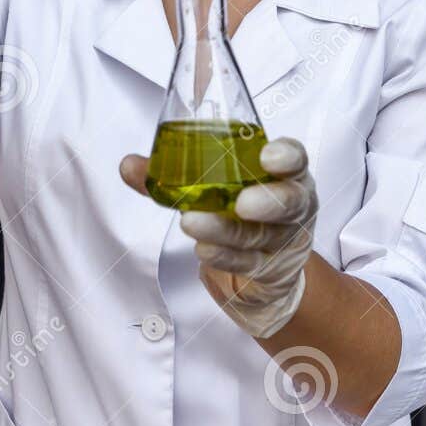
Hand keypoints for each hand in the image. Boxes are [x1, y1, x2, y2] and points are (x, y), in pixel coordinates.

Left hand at [120, 137, 317, 338]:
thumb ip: (172, 173)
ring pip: (258, 235)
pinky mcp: (268, 269)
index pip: (295, 160)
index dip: (286, 156)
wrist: (262, 261)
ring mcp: (281, 240)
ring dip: (225, 230)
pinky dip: (222, 256)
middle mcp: (290, 205)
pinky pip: (246, 263)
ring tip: (193, 223)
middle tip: (242, 203)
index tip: (268, 155)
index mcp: (283, 173)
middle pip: (289, 202)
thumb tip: (129, 165)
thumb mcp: (217, 185)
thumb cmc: (240, 207)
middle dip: (267, 201)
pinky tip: (204, 249)